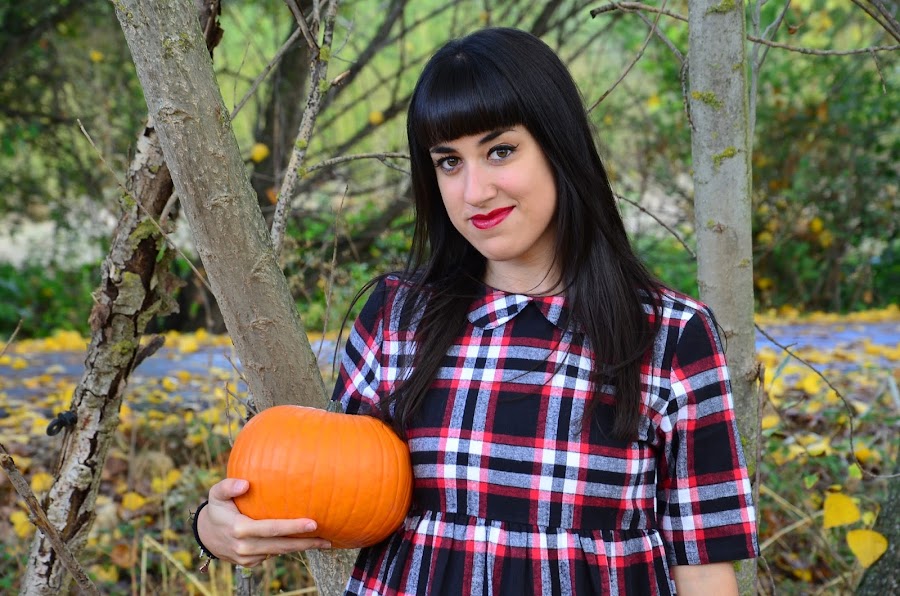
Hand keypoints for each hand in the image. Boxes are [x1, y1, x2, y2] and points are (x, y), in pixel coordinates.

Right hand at [197, 478, 331, 566]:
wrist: (205, 535)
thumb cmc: (217, 508)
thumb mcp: (216, 494)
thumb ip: (228, 486)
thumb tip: (245, 483)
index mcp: (239, 529)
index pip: (271, 529)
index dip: (292, 527)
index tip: (313, 524)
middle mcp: (244, 546)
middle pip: (280, 546)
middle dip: (305, 543)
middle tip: (327, 539)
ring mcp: (247, 557)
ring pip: (279, 553)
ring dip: (300, 547)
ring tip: (323, 542)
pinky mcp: (250, 563)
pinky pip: (272, 555)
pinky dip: (287, 549)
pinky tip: (302, 541)